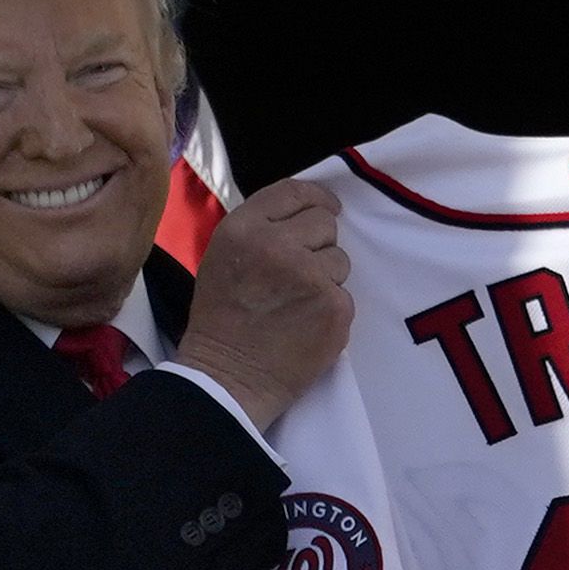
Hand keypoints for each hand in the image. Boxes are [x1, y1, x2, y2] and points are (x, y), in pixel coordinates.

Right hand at [176, 175, 353, 430]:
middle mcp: (277, 245)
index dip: (317, 199)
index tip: (328, 208)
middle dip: (319, 243)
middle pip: (324, 223)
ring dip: (327, 277)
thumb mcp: (224, 256)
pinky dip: (332, 308)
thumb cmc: (223, 319)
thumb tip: (306, 212)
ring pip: (340, 259)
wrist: (230, 377)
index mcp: (244, 228)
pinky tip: (308, 323)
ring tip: (299, 302)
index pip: (295, 192)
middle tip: (301, 272)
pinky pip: (345, 293)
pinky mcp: (333, 307)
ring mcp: (309, 276)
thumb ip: (261, 229)